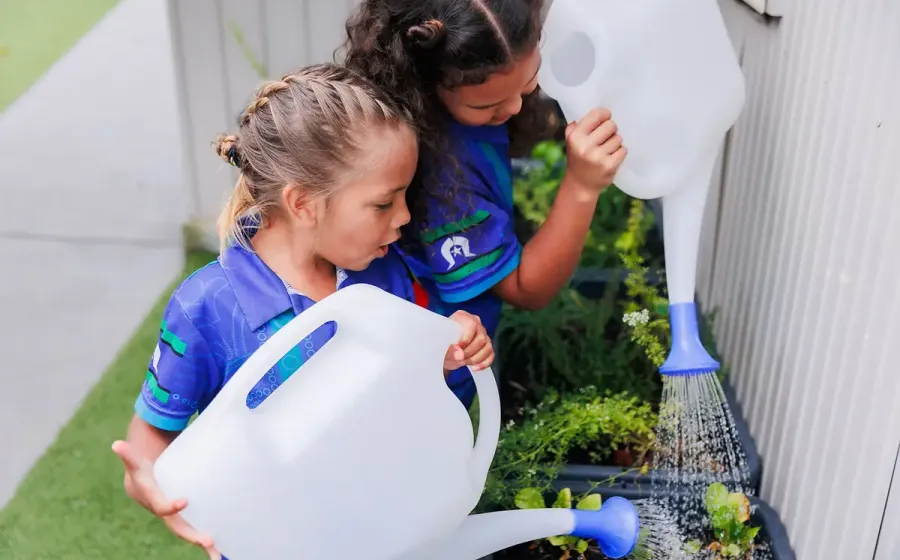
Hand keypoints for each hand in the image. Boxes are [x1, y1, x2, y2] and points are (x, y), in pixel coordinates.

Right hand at [112, 441, 220, 559]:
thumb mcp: (136, 463)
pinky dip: (205, 541)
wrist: (141, 486)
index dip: (170, 506)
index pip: (161, 507)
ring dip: (203, 544)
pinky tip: (220, 550)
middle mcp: (164, 513)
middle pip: (178, 527)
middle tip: (208, 540)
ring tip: (218, 555)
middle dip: (191, 535)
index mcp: (154, 501)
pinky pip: (195, 531)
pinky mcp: (183, 518)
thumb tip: (117, 444)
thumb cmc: (142, 471)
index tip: (184, 501)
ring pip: (188, 534)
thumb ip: (128, 455)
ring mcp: (174, 518)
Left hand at [444, 311, 493, 371]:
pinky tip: (474, 368)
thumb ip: (449, 350)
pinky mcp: (487, 346)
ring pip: (487, 347)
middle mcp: (476, 323)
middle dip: (469, 352)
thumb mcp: (440, 345)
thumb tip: (459, 355)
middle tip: (459, 358)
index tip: (458, 348)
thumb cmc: (441, 343)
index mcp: (463, 317)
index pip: (471, 325)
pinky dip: (484, 363)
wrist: (443, 351)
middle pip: (481, 338)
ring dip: (475, 359)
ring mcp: (483, 335)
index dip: (466, 338)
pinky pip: (491, 355)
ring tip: (463, 362)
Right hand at [564, 108, 626, 192]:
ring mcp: (598, 157)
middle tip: (605, 137)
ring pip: (618, 138)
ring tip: (606, 150)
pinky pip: (623, 150)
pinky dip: (619, 152)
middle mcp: (585, 146)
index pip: (597, 115)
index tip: (605, 119)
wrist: (580, 184)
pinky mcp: (609, 166)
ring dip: (615, 143)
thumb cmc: (578, 157)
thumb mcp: (571, 140)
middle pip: (611, 125)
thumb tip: (596, 113)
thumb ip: (578, 124)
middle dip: (610, 130)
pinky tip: (611, 157)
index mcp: (575, 137)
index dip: (604, 115)